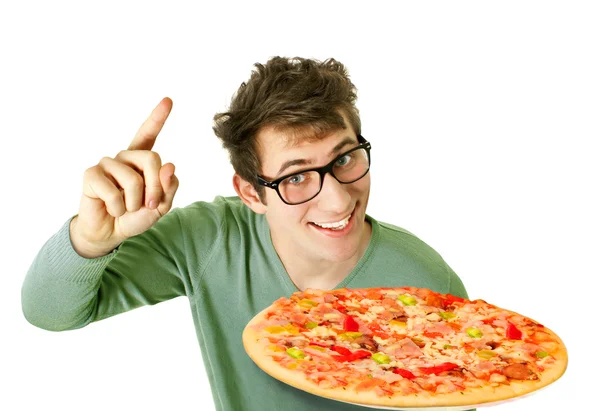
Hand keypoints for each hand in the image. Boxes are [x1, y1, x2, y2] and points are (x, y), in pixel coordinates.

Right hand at [70, 97, 178, 257]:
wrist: (111, 233)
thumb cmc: (135, 216)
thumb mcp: (160, 206)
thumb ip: (168, 188)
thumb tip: (170, 166)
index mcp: (141, 161)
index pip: (149, 134)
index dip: (157, 117)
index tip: (168, 100)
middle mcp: (124, 158)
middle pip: (151, 158)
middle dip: (156, 187)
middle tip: (151, 205)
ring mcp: (107, 164)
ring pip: (133, 179)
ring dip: (135, 202)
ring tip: (126, 209)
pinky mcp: (91, 175)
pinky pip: (114, 193)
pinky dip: (118, 208)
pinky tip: (112, 209)